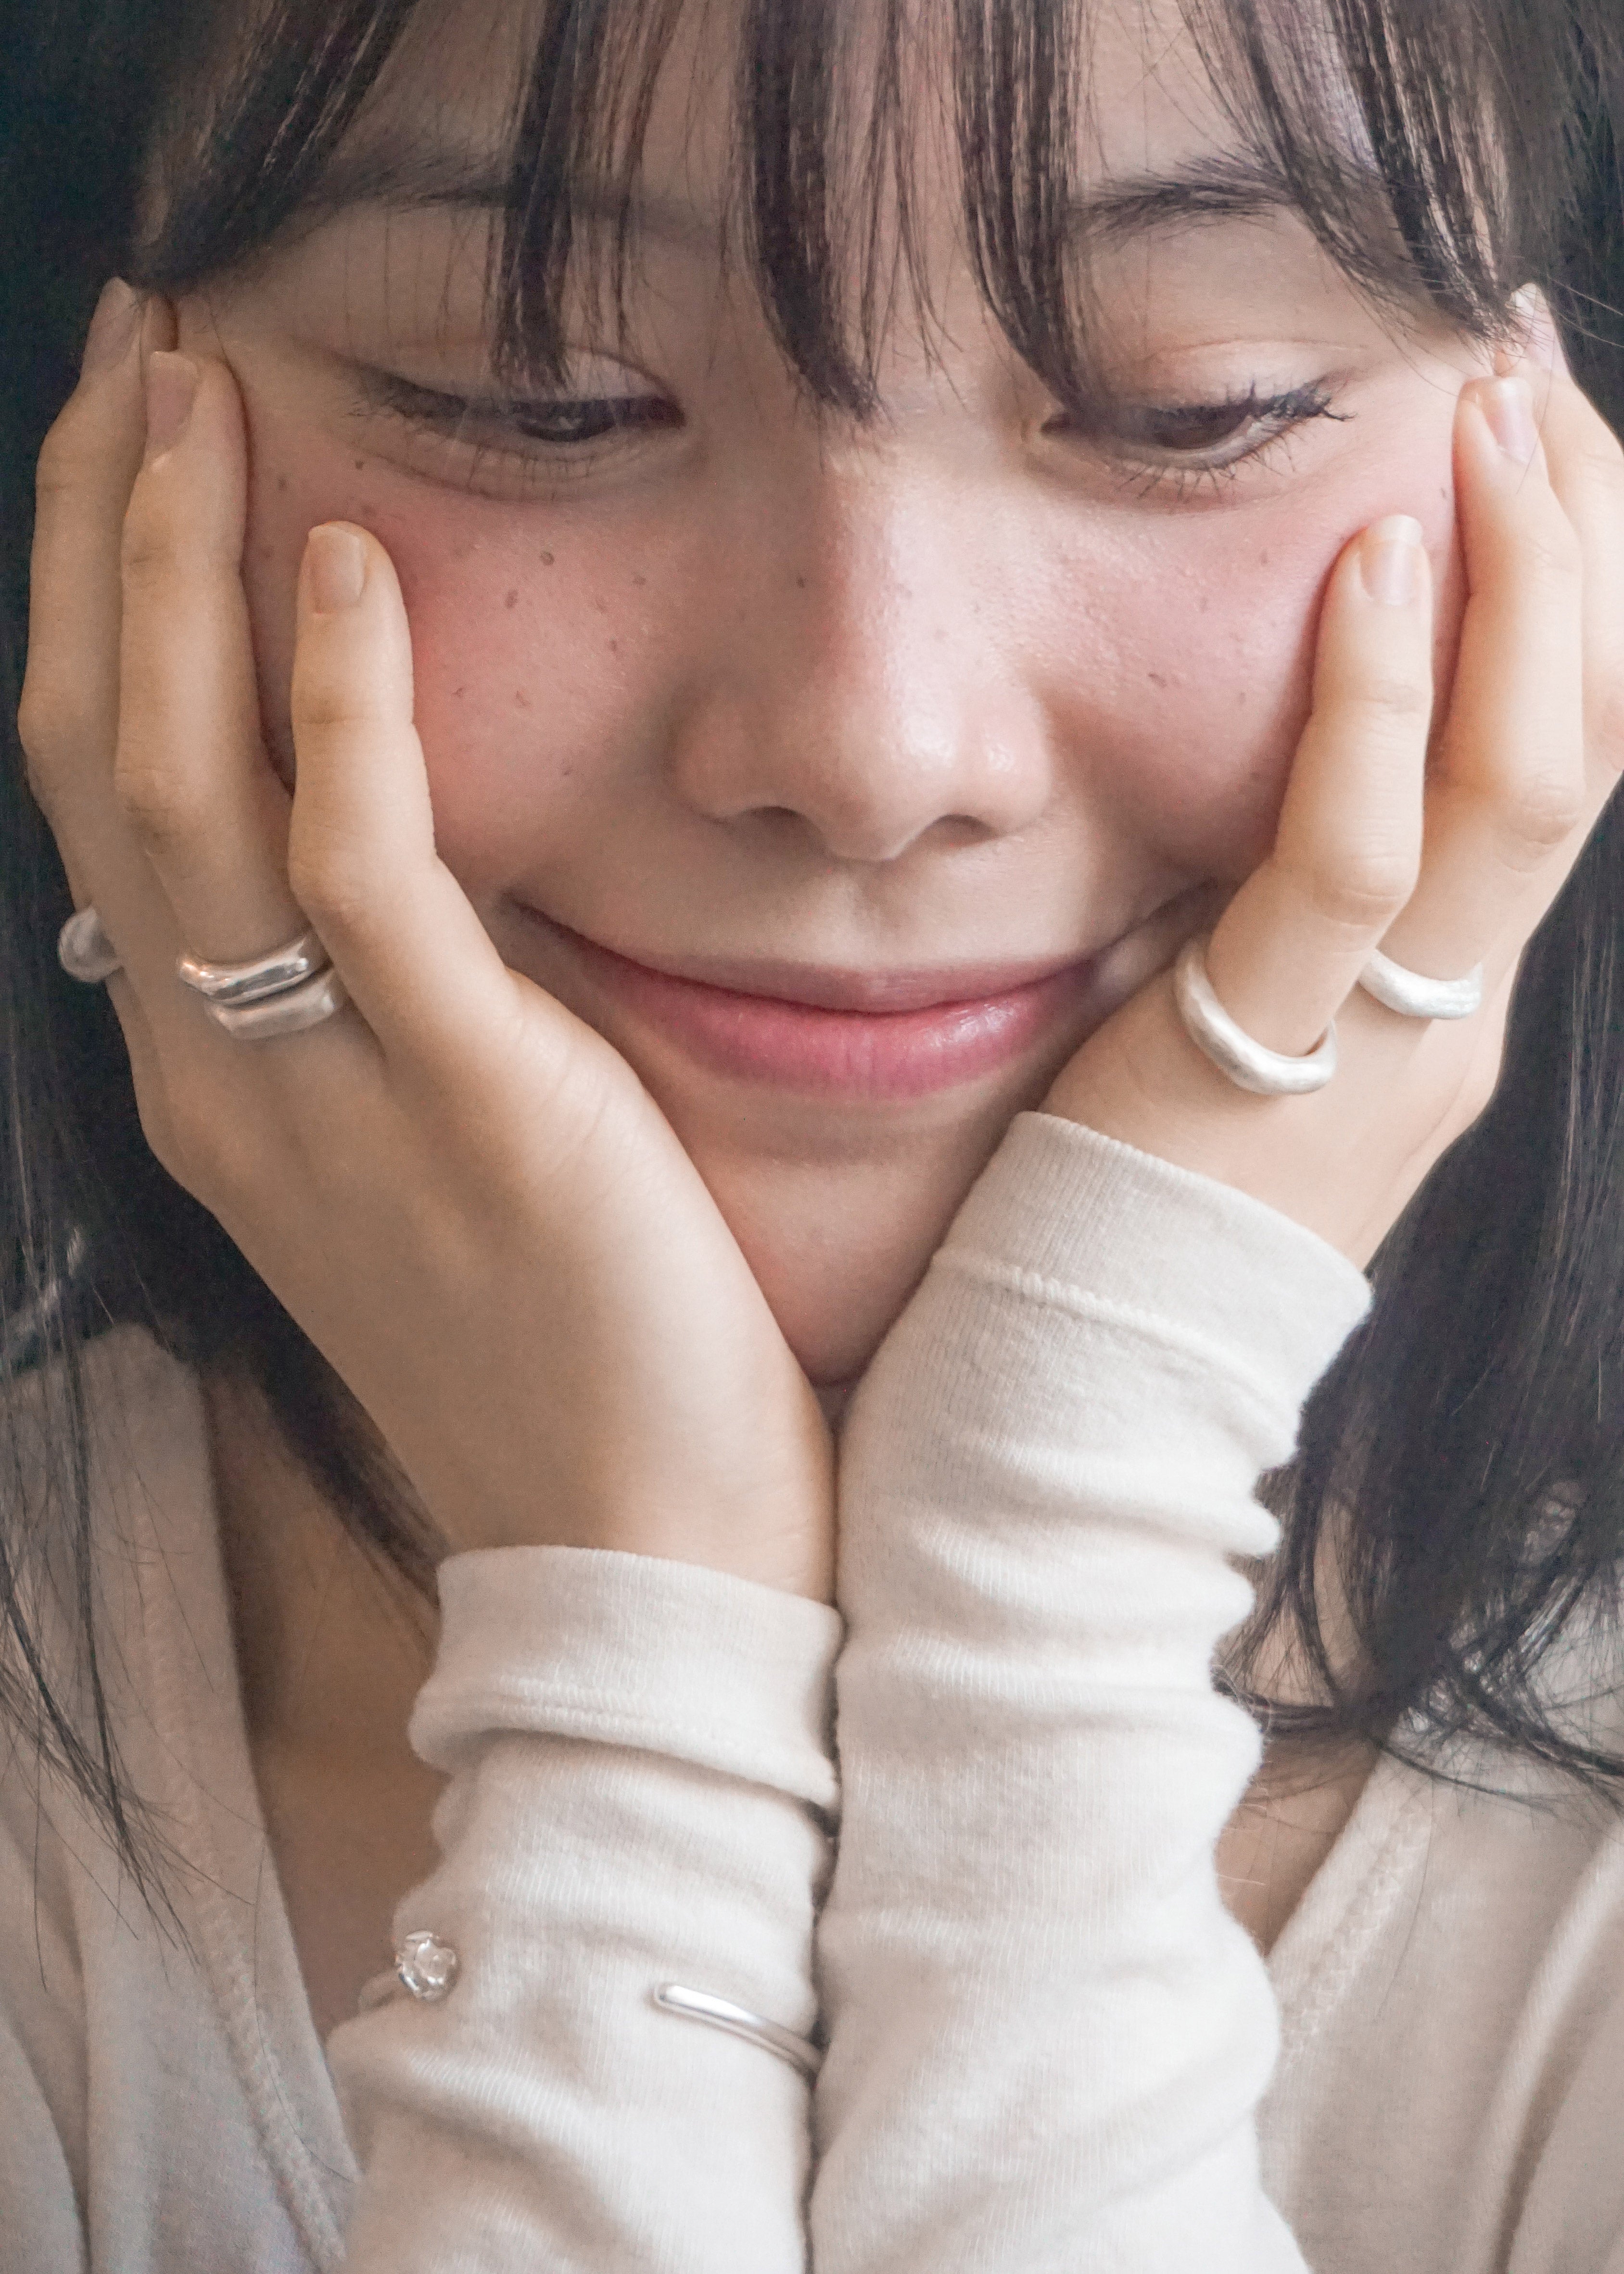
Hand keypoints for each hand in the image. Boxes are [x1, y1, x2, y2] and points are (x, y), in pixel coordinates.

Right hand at [20, 284, 832, 1598]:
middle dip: (103, 533)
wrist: (636, 1542)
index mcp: (215, 1077)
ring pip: (182, 784)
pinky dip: (337, 703)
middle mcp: (222, 1071)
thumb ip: (369, 1009)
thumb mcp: (420, 1153)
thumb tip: (363, 857)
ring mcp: (321, 1088)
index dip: (100, 602)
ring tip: (198, 385)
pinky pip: (361, 869)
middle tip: (137, 343)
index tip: (139, 448)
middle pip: (100, 750)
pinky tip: (344, 560)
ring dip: (176, 567)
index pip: (105, 797)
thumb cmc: (556, 1342)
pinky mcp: (465, 1097)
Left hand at [1045, 354, 1623, 1265]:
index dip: (1575, 583)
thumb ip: (1272, 926)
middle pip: (1588, 737)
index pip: (1566, 756)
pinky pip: (1360, 857)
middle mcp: (1456, 1015)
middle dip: (1580, 535)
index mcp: (1450, 1004)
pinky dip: (1381, 703)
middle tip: (1526, 357)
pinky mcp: (1268, 1056)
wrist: (1076, 1408)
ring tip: (1485, 401)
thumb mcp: (1237, 1043)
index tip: (1529, 424)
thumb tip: (1243, 780)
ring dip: (1522, 576)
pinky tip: (1369, 561)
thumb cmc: (1126, 1212)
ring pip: (1527, 781)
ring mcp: (1386, 1043)